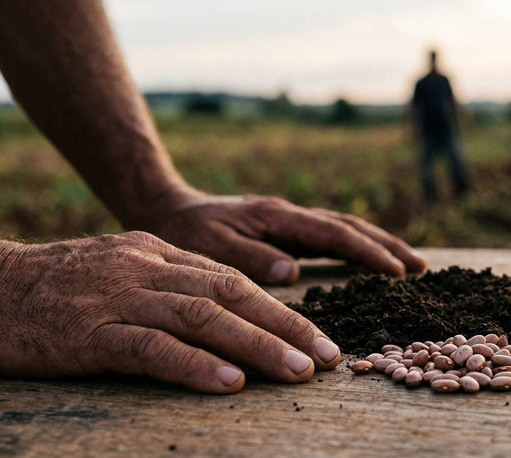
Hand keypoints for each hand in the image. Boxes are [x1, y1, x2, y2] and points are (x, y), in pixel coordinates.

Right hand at [0, 232, 340, 393]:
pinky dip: (193, 365)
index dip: (280, 309)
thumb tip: (231, 310)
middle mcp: (146, 268)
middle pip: (229, 295)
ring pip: (200, 318)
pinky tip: (229, 382)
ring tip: (295, 373)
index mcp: (159, 252)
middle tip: (324, 357)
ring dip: (255, 346)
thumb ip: (174, 284)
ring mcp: (118, 298)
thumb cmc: (62, 287)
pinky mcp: (89, 333)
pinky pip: (150, 348)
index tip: (316, 338)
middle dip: (284, 327)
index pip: (232, 280)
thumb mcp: (124, 271)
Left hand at [144, 191, 427, 284]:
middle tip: (421, 268)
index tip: (397, 272)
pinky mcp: (286, 229)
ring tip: (410, 264)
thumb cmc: (187, 229)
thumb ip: (249, 257)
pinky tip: (370, 259)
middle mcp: (290, 215)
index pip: (333, 234)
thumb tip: (292, 271)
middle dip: (387, 246)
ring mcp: (290, 220)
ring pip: (345, 228)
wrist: (168, 207)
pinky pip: (331, 236)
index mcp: (277, 217)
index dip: (367, 253)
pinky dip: (357, 246)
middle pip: (350, 226)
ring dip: (379, 244)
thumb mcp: (209, 245)